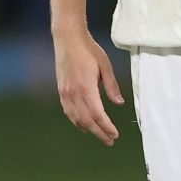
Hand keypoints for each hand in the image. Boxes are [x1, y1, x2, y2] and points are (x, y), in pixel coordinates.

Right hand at [53, 27, 123, 144]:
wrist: (67, 39)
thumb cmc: (88, 50)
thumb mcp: (105, 65)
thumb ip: (111, 86)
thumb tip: (119, 103)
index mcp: (86, 87)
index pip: (98, 114)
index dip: (107, 127)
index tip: (115, 134)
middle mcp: (73, 93)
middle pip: (87, 120)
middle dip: (99, 133)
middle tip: (110, 141)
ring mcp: (65, 93)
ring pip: (76, 118)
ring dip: (88, 129)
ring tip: (100, 135)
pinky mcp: (61, 91)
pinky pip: (69, 112)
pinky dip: (77, 121)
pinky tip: (84, 125)